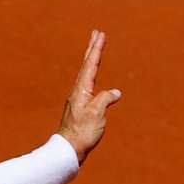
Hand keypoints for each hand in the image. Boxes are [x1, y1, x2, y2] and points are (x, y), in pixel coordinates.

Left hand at [57, 30, 121, 165]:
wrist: (68, 149)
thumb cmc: (82, 132)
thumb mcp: (97, 113)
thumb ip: (106, 99)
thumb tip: (115, 92)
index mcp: (81, 90)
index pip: (90, 65)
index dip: (96, 50)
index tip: (100, 35)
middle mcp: (77, 92)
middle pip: (86, 66)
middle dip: (92, 49)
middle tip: (96, 33)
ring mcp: (77, 100)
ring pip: (85, 74)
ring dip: (91, 60)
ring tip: (94, 49)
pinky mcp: (79, 108)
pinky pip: (87, 85)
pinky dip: (91, 75)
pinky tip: (93, 79)